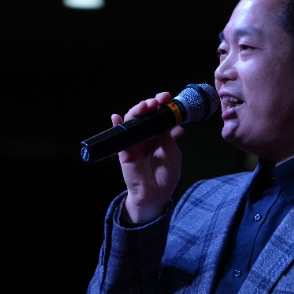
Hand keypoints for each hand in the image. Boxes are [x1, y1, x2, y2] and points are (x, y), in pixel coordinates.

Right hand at [116, 91, 184, 224]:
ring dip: (136, 112)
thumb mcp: (174, 158)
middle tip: (156, 102)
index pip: (160, 115)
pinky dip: (117, 126)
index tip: (167, 98)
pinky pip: (119, 137)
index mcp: (161, 134)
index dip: (163, 105)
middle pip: (145, 115)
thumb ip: (172, 143)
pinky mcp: (124, 151)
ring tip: (143, 107)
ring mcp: (135, 142)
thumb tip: (177, 128)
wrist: (154, 195)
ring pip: (132, 122)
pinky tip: (116, 118)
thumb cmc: (166, 177)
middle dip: (149, 105)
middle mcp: (147, 135)